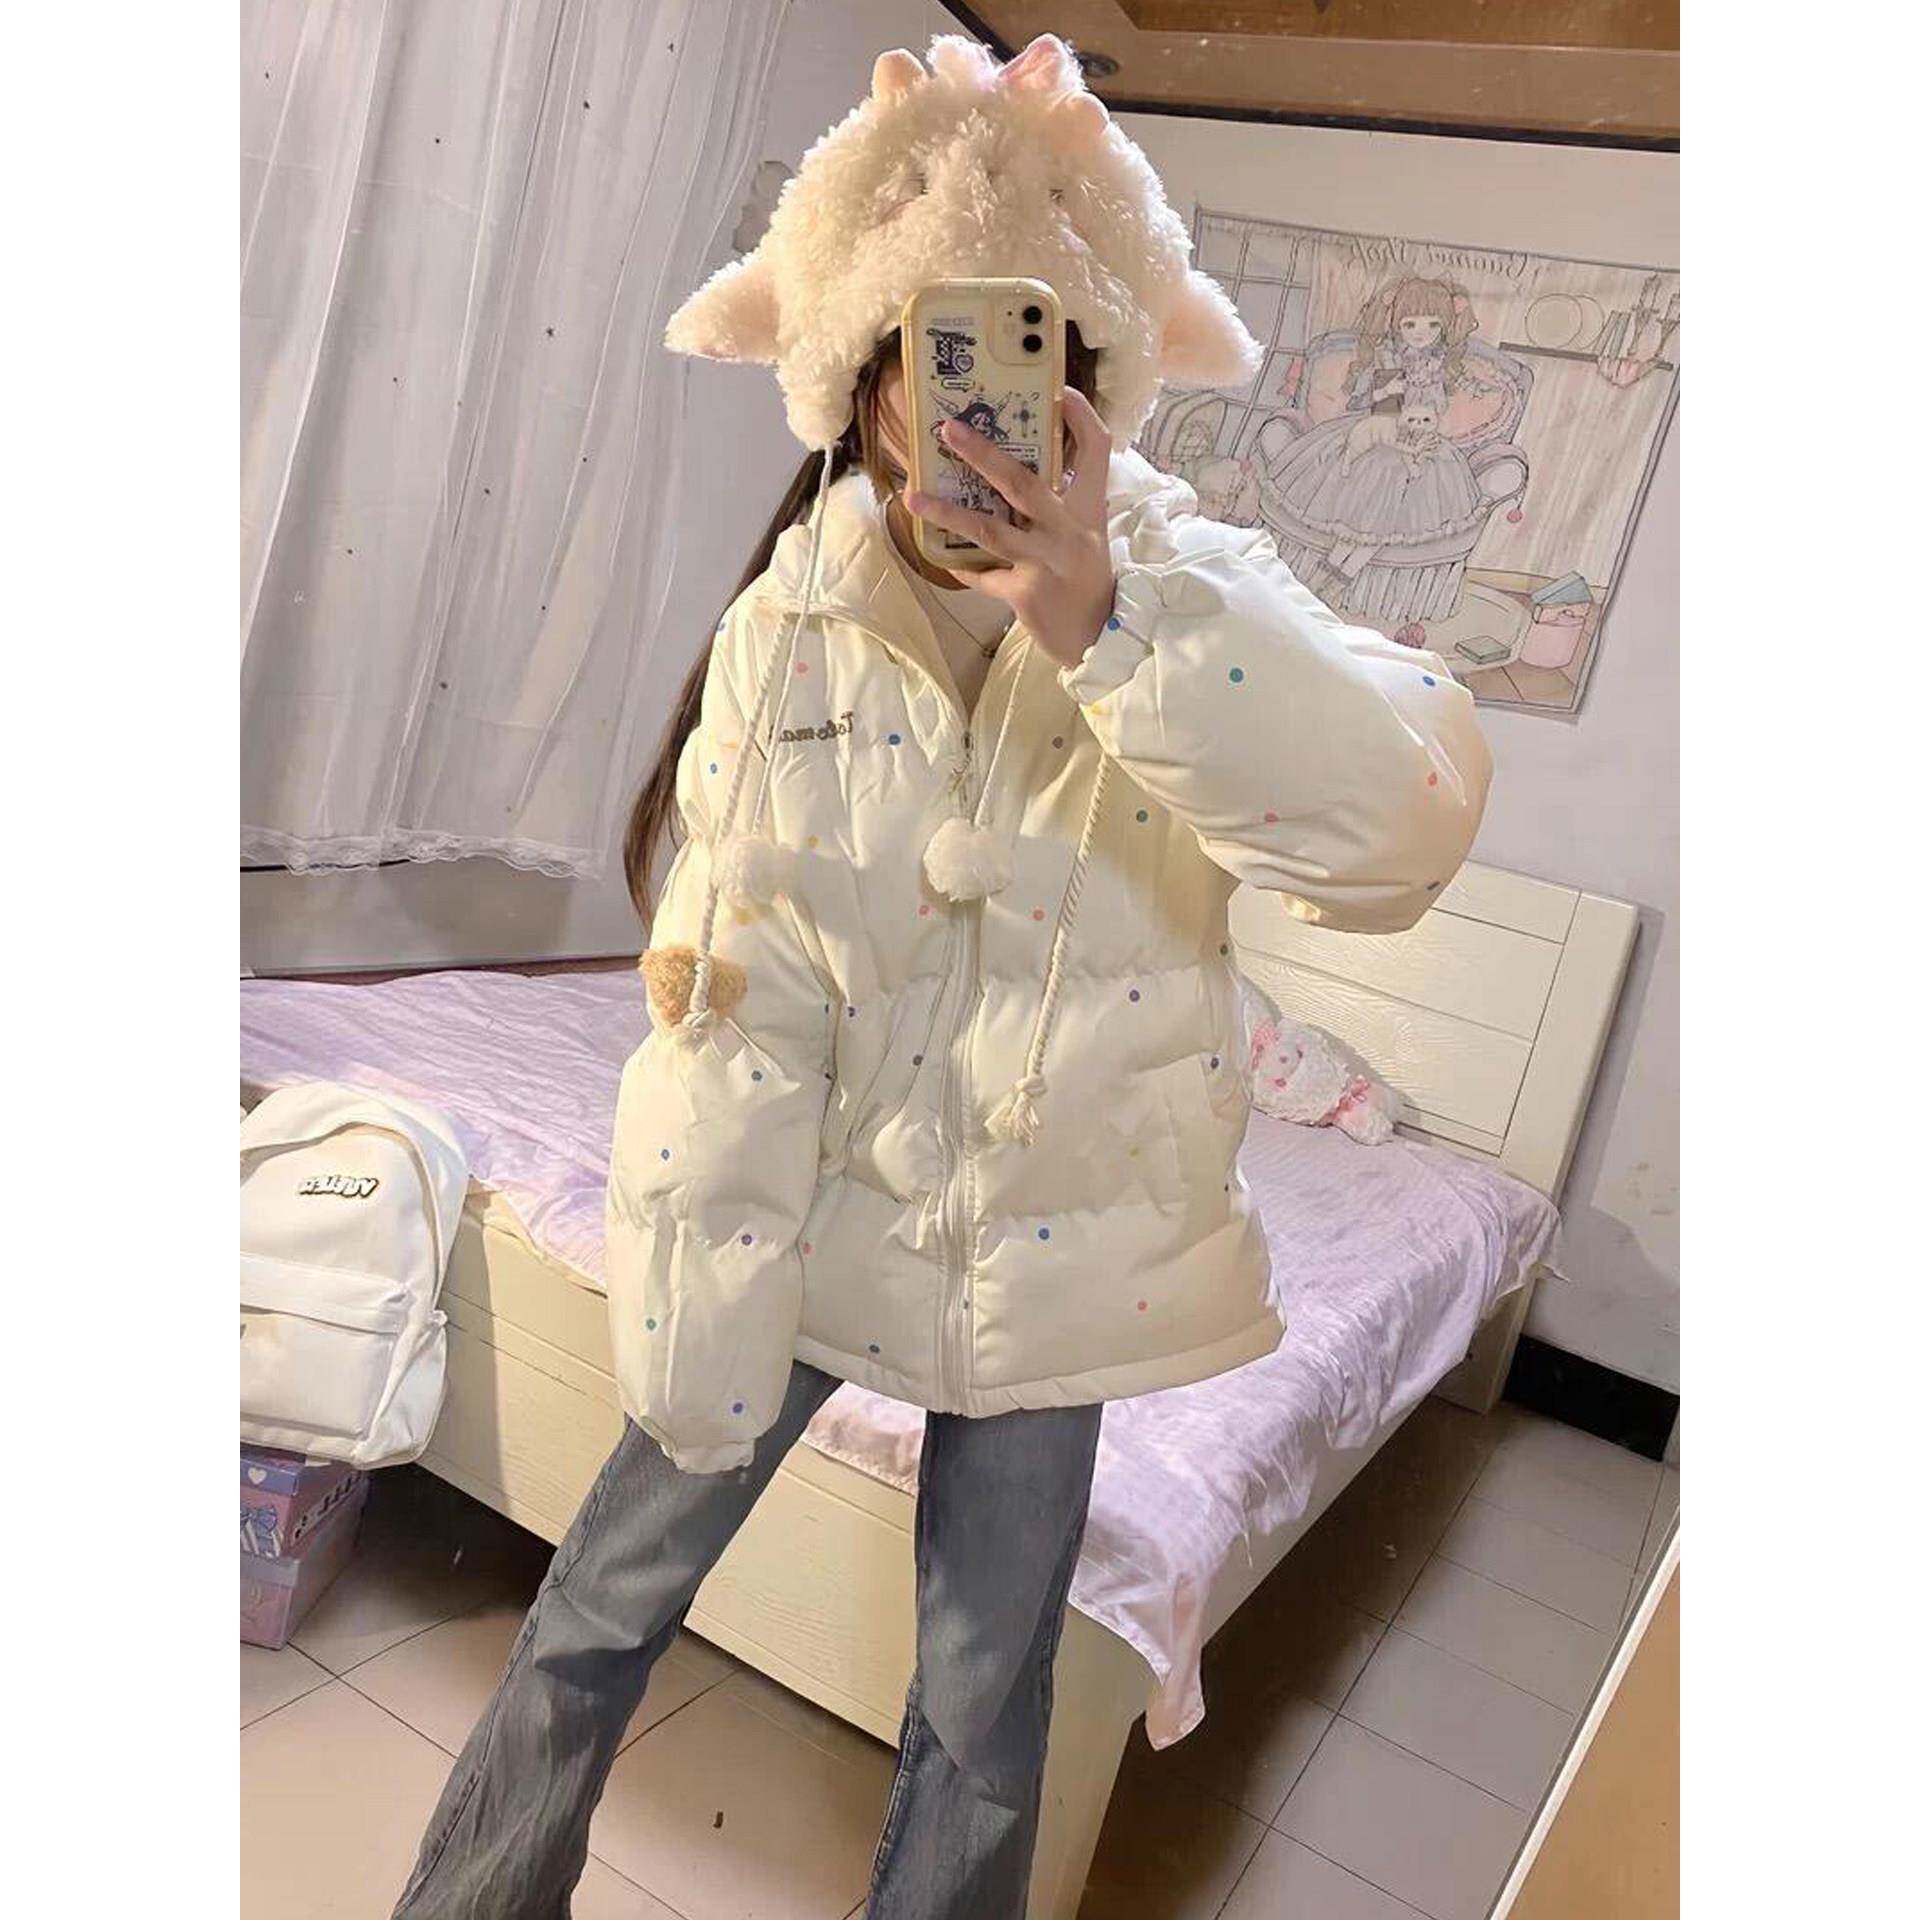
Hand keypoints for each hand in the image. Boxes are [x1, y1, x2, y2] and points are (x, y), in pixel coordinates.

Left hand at [903, 386, 1115, 668]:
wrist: (1096, 638)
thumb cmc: (1086, 580)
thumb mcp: (1085, 535)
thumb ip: (1060, 505)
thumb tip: (1010, 474)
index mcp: (1088, 510)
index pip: (1097, 452)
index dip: (1081, 418)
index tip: (1059, 392)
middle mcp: (1068, 530)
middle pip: (1022, 481)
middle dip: (982, 453)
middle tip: (948, 429)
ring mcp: (1044, 561)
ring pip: (988, 529)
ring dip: (947, 511)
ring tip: (913, 496)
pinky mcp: (1024, 592)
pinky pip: (983, 575)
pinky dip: (964, 568)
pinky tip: (948, 560)